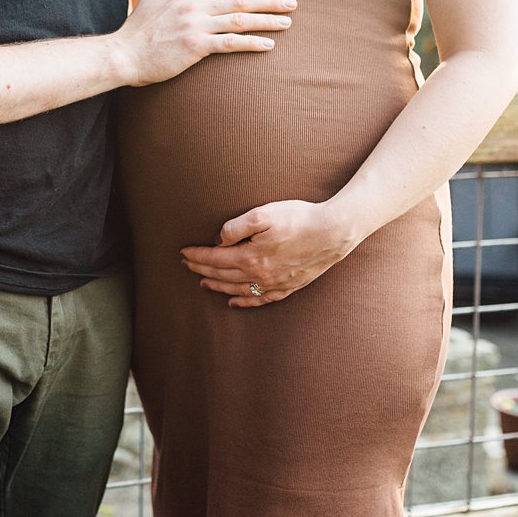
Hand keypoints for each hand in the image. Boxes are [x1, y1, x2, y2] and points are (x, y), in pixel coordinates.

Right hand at [110, 0, 295, 86]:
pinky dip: (251, 42)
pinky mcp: (195, 47)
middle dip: (270, 0)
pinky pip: (230, 43)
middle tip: (292, 3)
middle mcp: (195, 6)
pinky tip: (268, 45)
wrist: (124, 55)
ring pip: (240, 19)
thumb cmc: (138, 29)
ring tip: (287, 22)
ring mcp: (196, 26)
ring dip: (267, 20)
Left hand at [180, 200, 360, 306]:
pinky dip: (243, 302)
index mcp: (250, 257)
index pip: (215, 258)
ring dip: (217, 285)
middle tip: (187, 265)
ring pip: (237, 289)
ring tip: (203, 281)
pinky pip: (259, 300)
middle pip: (223, 274)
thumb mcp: (264, 214)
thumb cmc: (299, 218)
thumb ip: (236, 227)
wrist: (334, 233)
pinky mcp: (288, 287)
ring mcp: (274, 284)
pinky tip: (234, 302)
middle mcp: (259, 275)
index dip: (197, 256)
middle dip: (202, 269)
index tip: (184, 253)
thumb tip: (219, 240)